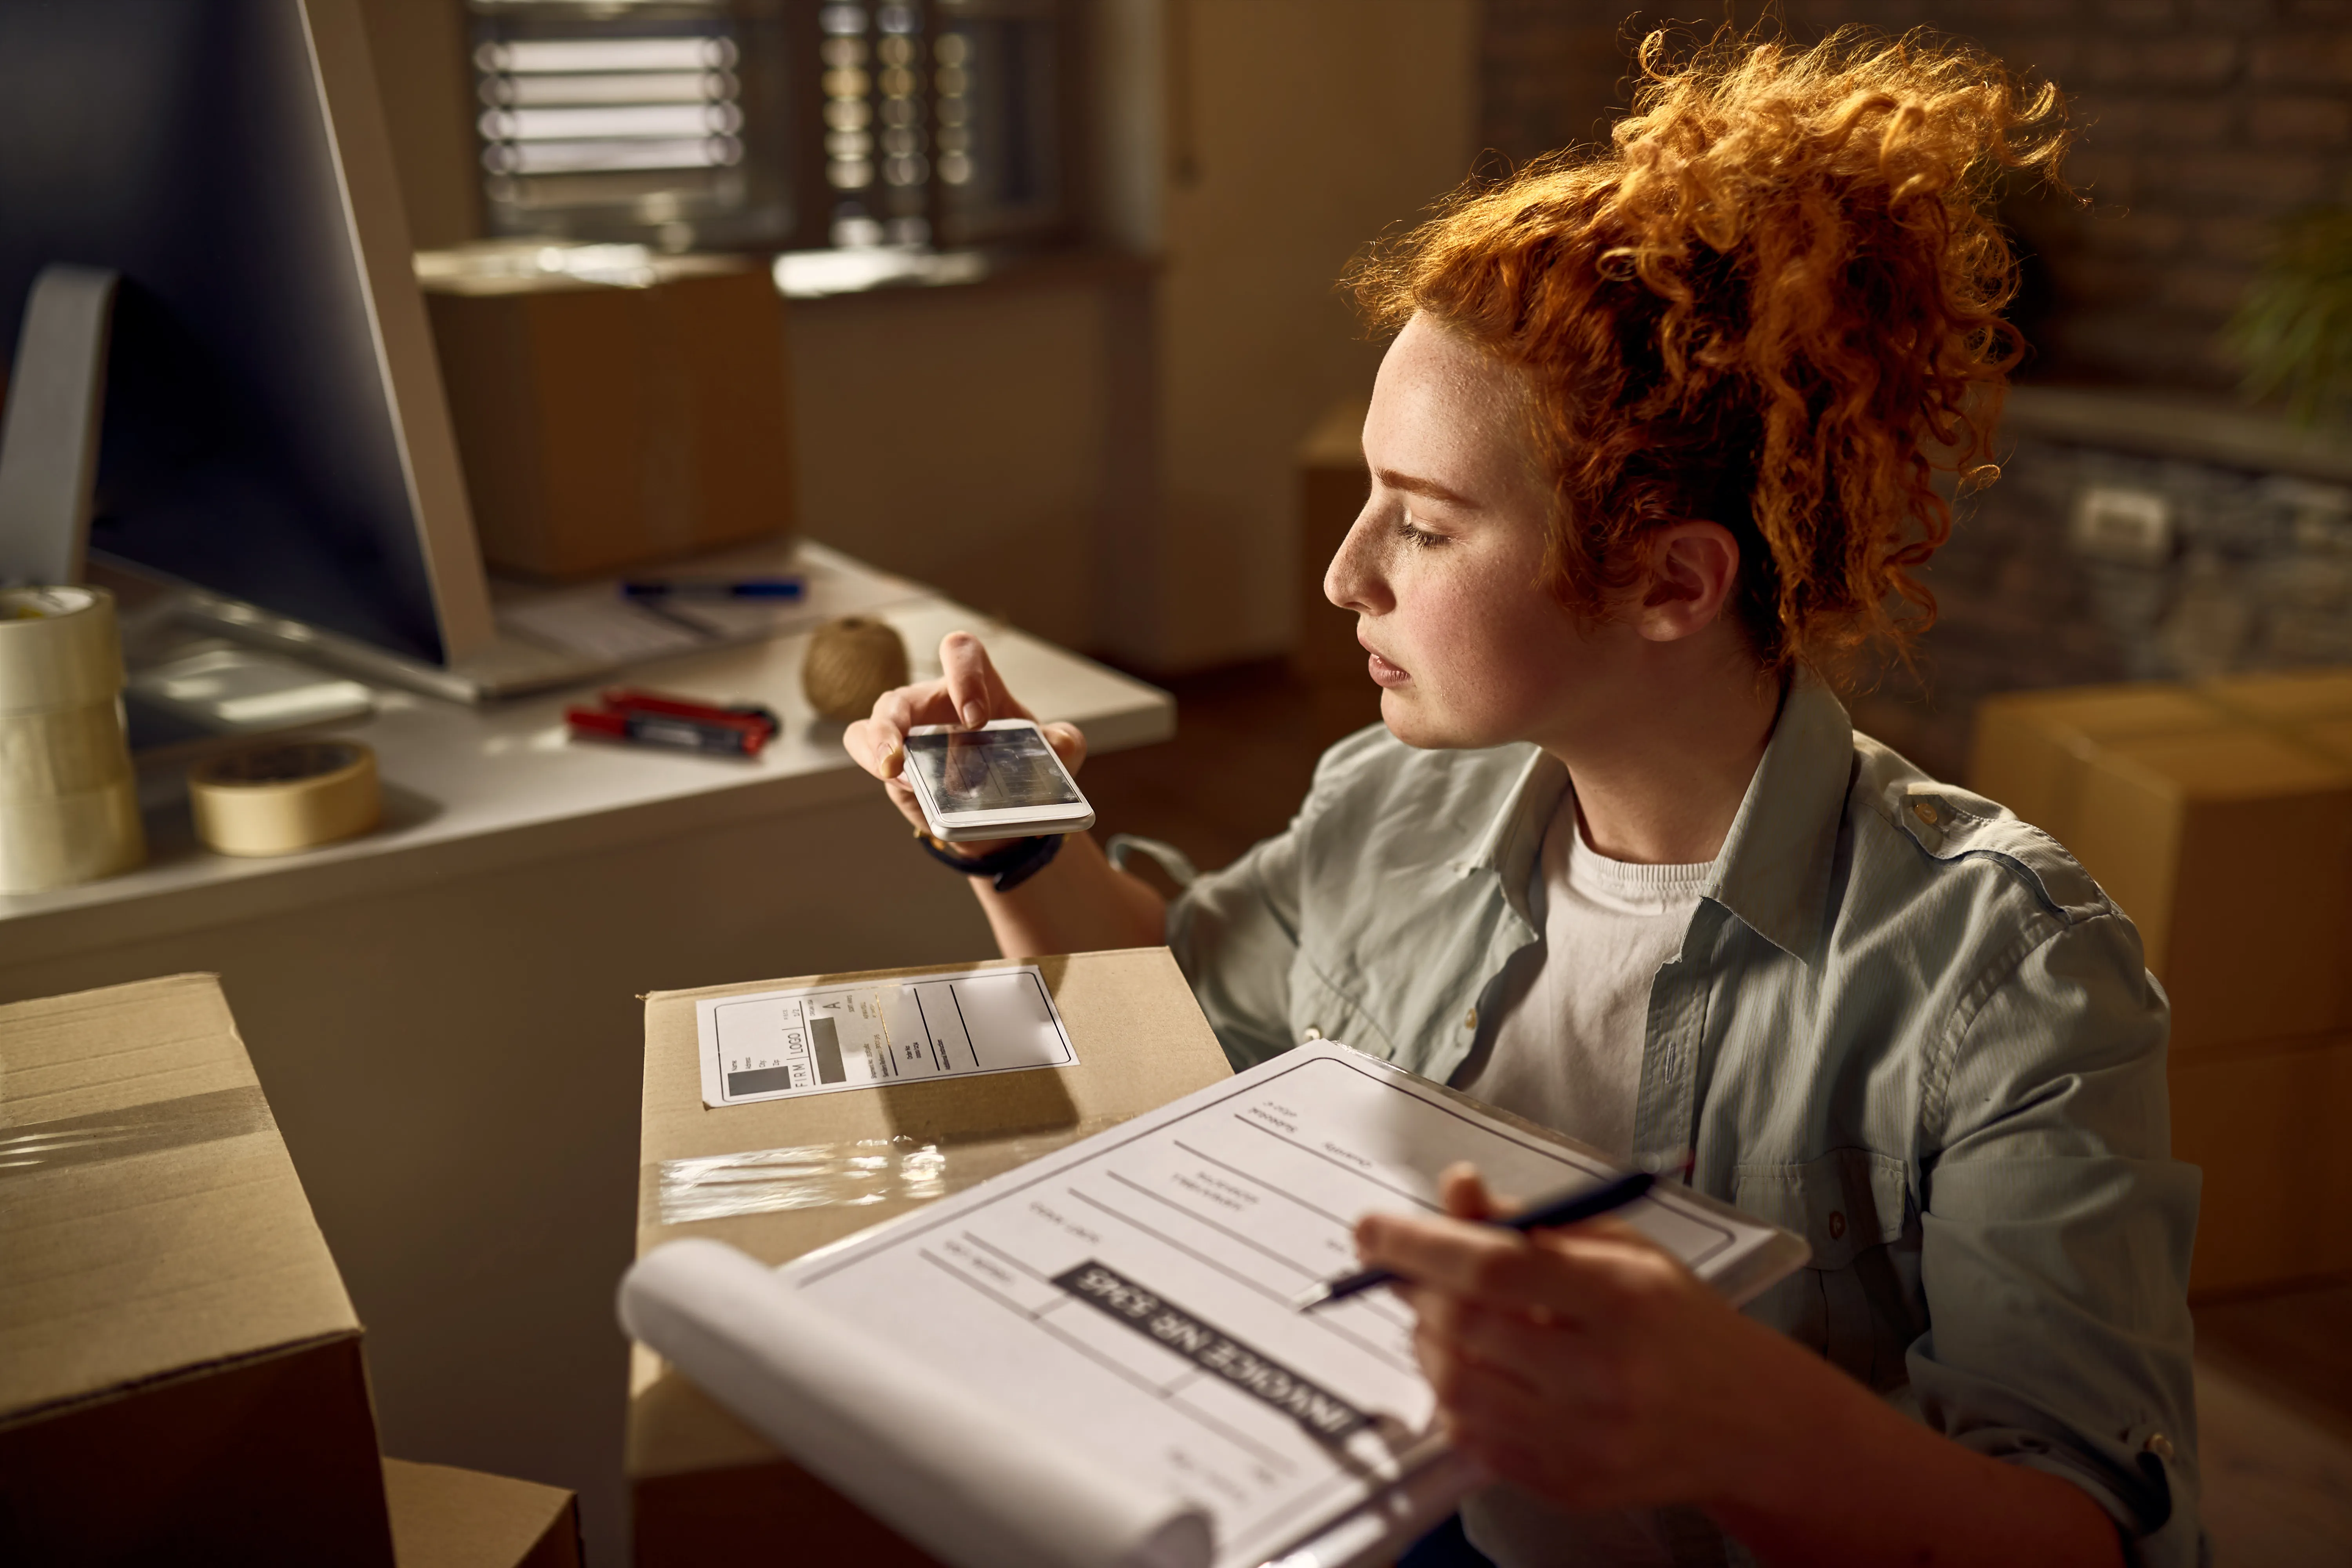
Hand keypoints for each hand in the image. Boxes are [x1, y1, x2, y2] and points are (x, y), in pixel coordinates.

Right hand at [843, 631, 1088, 850]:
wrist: (1003, 817)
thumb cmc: (1023, 769)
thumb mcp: (1057, 754)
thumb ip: (1064, 742)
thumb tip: (1057, 743)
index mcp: (976, 687)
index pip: (962, 653)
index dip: (964, 675)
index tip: (978, 720)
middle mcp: (934, 703)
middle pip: (904, 693)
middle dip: (899, 721)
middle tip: (907, 754)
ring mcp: (907, 731)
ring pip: (876, 720)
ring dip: (878, 743)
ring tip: (892, 770)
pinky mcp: (890, 760)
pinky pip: (863, 745)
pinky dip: (872, 759)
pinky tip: (896, 780)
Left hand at [1356, 1164, 1807, 1516]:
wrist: (1747, 1420)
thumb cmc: (1674, 1319)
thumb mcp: (1619, 1247)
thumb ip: (1529, 1221)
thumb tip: (1454, 1189)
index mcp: (1624, 1298)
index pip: (1494, 1267)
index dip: (1419, 1245)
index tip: (1370, 1229)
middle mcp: (1608, 1375)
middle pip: (1466, 1329)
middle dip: (1418, 1293)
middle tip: (1407, 1272)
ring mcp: (1589, 1441)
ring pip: (1456, 1389)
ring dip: (1427, 1345)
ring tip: (1441, 1319)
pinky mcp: (1571, 1485)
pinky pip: (1474, 1441)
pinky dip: (1452, 1398)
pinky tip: (1473, 1368)